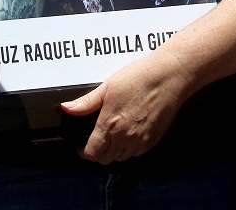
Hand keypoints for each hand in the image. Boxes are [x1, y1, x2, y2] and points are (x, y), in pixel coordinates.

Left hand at [60, 52, 192, 163]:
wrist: (168, 77)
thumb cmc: (139, 77)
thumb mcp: (107, 87)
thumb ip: (86, 102)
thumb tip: (66, 108)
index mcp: (109, 124)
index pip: (92, 152)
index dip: (84, 152)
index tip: (82, 147)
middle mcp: (124, 137)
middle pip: (105, 158)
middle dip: (98, 152)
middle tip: (97, 141)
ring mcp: (140, 140)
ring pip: (121, 158)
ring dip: (114, 152)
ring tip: (112, 138)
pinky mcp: (153, 140)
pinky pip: (137, 153)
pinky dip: (130, 149)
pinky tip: (129, 135)